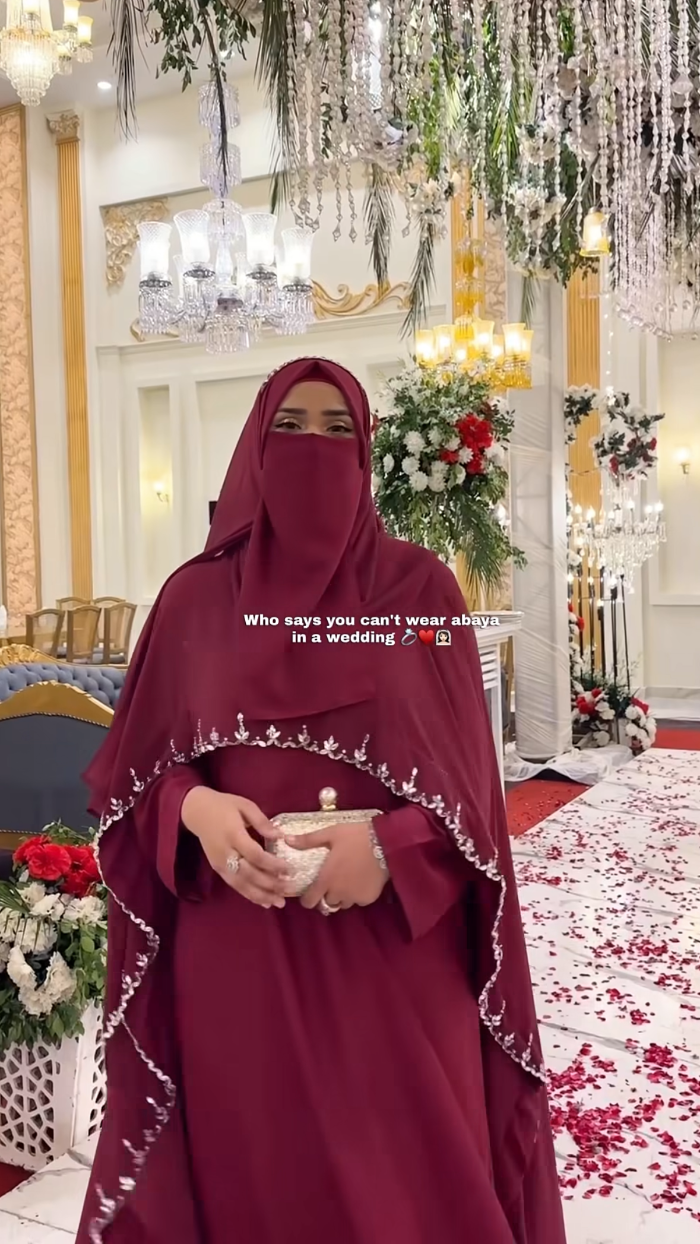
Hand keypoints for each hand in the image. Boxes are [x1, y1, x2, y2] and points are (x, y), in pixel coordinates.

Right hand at [181, 787, 288, 908]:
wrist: (196, 811)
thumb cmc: (223, 806)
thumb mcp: (245, 805)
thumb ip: (262, 821)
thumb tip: (280, 836)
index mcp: (233, 834)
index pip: (255, 855)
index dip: (273, 865)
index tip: (290, 869)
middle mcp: (225, 853)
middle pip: (249, 873)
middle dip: (270, 884)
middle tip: (289, 889)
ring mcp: (220, 863)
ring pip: (242, 884)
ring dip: (262, 895)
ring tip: (279, 903)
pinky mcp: (217, 869)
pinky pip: (235, 885)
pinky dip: (250, 895)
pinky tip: (264, 902)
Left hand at [287, 821, 388, 910]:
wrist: (386, 842)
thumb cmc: (355, 837)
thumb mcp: (330, 834)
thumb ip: (308, 840)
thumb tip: (287, 840)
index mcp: (326, 879)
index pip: (310, 901)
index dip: (307, 899)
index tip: (310, 892)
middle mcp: (338, 893)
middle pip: (327, 903)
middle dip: (327, 895)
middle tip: (332, 881)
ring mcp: (354, 897)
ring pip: (343, 903)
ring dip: (341, 896)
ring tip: (346, 880)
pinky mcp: (369, 898)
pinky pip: (358, 900)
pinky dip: (357, 894)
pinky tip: (361, 881)